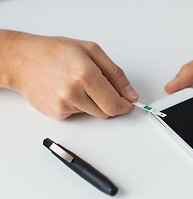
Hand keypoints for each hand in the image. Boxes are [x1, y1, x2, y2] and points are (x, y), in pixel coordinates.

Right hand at [0, 30, 137, 119]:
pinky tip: (69, 91)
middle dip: (111, 103)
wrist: (22, 60)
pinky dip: (80, 105)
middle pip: (106, 112)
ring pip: (94, 113)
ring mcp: (64, 105)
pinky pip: (79, 114)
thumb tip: (130, 94)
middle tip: (104, 89)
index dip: (125, 106)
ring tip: (80, 85)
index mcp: (86, 75)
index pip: (114, 104)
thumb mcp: (91, 51)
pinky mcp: (57, 113)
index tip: (128, 104)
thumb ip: (115, 74)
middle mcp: (74, 92)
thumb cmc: (54, 51)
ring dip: (95, 103)